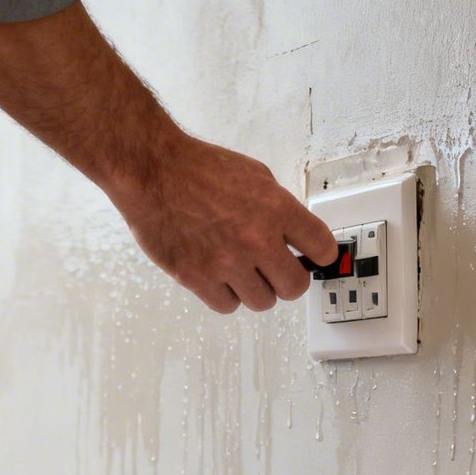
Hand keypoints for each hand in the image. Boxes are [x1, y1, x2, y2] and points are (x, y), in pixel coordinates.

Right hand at [107, 136, 339, 313]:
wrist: (153, 172)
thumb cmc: (198, 168)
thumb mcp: (254, 175)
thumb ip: (278, 208)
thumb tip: (293, 235)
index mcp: (276, 209)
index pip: (322, 248)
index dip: (322, 256)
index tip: (316, 259)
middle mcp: (256, 239)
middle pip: (295, 287)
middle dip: (288, 280)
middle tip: (277, 272)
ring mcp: (226, 262)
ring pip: (262, 302)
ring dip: (256, 290)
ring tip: (242, 272)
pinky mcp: (198, 278)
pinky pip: (227, 306)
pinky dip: (227, 296)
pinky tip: (219, 277)